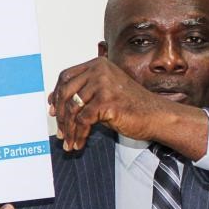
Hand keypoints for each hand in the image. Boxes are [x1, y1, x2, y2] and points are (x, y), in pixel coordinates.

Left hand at [47, 57, 207, 155]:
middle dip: (60, 116)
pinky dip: (78, 135)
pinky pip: (83, 121)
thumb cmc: (132, 105)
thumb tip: (54, 101)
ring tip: (67, 142)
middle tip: (59, 132)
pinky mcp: (106, 101)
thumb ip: (84, 92)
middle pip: (66, 92)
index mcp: (98, 64)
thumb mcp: (104, 92)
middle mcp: (99, 70)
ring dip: (68, 129)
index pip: (66, 77)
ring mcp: (103, 84)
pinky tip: (78, 144)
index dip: (56, 95)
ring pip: (73, 109)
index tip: (52, 110)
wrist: (156, 115)